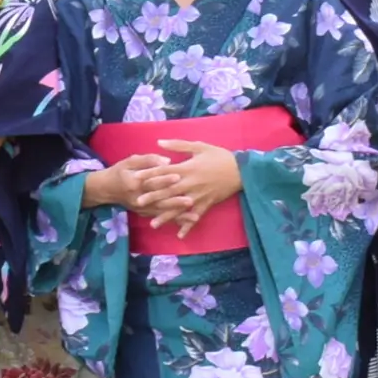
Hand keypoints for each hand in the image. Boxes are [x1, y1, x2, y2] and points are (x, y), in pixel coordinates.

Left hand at [121, 138, 244, 227]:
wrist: (241, 170)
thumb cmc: (219, 156)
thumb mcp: (199, 146)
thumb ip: (178, 145)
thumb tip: (158, 142)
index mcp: (187, 168)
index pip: (164, 171)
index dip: (149, 174)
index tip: (136, 178)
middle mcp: (190, 183)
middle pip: (168, 191)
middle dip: (152, 197)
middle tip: (137, 203)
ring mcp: (198, 196)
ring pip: (179, 207)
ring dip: (166, 216)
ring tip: (153, 224)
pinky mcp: (206, 204)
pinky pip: (195, 217)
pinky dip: (188, 226)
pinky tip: (180, 235)